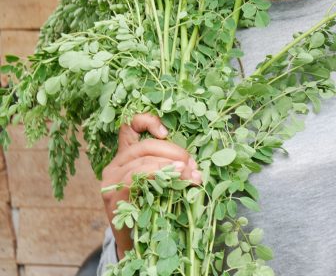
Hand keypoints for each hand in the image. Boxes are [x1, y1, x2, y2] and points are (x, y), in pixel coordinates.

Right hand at [100, 113, 200, 257]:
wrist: (135, 243)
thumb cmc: (152, 208)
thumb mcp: (163, 182)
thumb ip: (172, 166)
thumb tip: (195, 163)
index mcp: (127, 155)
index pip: (130, 126)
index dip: (148, 121)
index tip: (166, 131)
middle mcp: (116, 164)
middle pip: (145, 145)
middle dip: (174, 151)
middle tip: (192, 164)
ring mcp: (111, 179)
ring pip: (143, 159)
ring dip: (171, 165)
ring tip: (189, 174)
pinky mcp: (112, 195)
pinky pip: (136, 176)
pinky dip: (158, 173)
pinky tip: (174, 177)